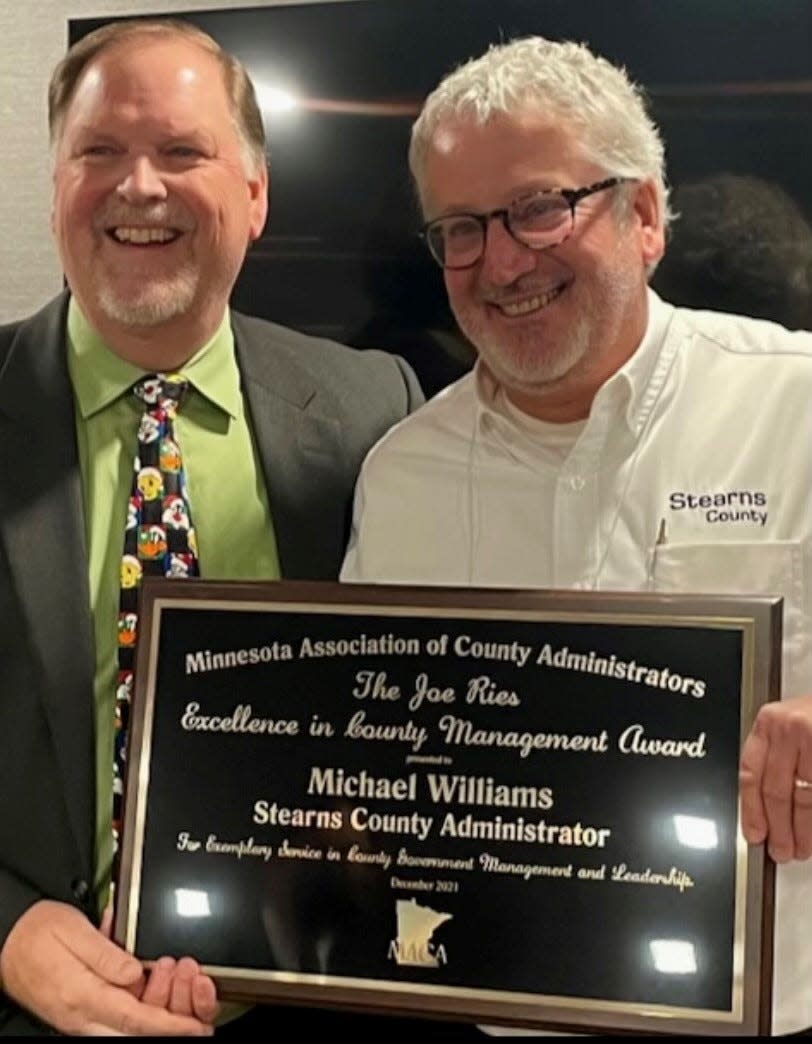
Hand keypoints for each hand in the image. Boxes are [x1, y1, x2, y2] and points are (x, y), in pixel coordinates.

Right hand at [0, 900, 215, 1034]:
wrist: (7, 942)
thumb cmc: (37, 933)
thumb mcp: (74, 931)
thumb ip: (106, 954)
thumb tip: (137, 973)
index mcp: (83, 995)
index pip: (135, 1019)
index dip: (170, 1025)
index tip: (195, 1027)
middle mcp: (82, 1014)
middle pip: (136, 1030)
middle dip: (169, 1019)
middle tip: (192, 997)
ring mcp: (81, 1017)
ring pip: (128, 1025)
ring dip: (156, 1006)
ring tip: (170, 972)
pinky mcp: (81, 1012)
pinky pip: (117, 1014)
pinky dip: (139, 998)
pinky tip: (145, 972)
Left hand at [739, 694, 811, 861]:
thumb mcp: (789, 727)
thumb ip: (775, 759)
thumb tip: (763, 809)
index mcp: (770, 722)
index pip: (750, 772)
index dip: (750, 809)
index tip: (753, 833)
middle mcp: (790, 728)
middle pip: (776, 791)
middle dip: (778, 828)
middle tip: (779, 850)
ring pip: (804, 799)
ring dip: (802, 831)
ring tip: (800, 849)